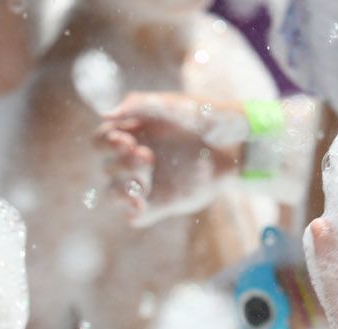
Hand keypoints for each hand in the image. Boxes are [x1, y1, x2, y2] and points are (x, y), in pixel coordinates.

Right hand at [95, 92, 245, 226]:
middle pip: (107, 167)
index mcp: (132, 134)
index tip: (125, 141)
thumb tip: (105, 115)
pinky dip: (131, 211)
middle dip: (122, 163)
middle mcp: (134, 160)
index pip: (101, 141)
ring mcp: (145, 184)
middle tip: (147, 156)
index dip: (105, 143)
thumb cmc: (205, 117)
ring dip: (122, 187)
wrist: (236, 142)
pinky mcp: (158, 205)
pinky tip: (139, 204)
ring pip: (113, 193)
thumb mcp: (172, 105)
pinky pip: (133, 216)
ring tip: (143, 181)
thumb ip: (138, 105)